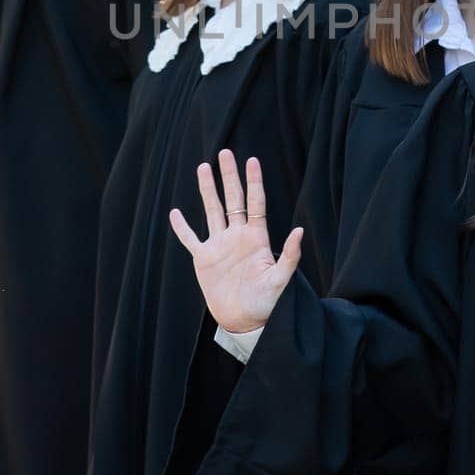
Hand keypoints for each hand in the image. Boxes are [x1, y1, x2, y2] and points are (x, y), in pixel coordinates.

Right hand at [170, 149, 302, 334]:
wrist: (245, 322)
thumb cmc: (268, 303)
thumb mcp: (281, 279)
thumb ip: (290, 255)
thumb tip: (299, 230)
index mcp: (256, 238)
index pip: (255, 203)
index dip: (254, 182)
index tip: (252, 160)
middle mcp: (237, 236)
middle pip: (232, 199)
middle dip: (229, 176)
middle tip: (225, 152)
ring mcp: (219, 246)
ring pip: (212, 211)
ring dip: (207, 190)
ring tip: (203, 167)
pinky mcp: (204, 259)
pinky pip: (191, 239)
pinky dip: (182, 227)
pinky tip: (175, 212)